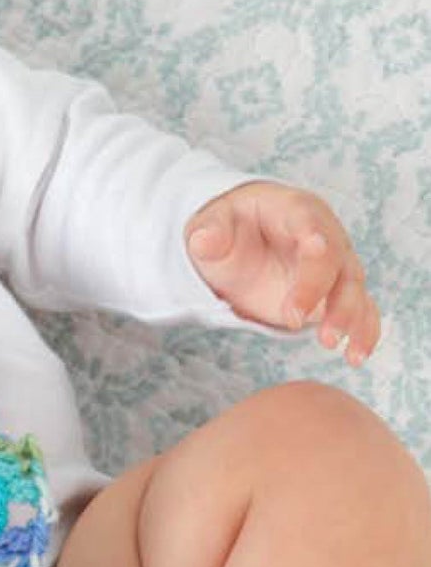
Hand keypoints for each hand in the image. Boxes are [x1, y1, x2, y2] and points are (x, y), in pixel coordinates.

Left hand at [185, 182, 379, 364]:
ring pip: (353, 289)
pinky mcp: (336, 295)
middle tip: (294, 320)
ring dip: (349, 317)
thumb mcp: (212, 224)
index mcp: (295, 211)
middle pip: (336, 261)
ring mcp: (335, 267)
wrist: (243, 242)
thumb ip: (210, 232)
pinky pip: (361, 311)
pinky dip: (363, 332)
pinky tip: (355, 356)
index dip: (315, 238)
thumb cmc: (230, 228)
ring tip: (333, 345)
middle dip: (320, 290)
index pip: (310, 224)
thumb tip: (204, 241)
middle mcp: (325, 236)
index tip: (313, 251)